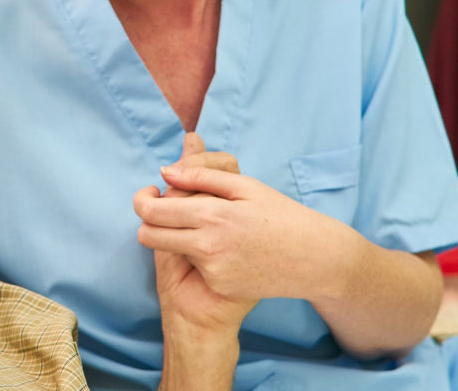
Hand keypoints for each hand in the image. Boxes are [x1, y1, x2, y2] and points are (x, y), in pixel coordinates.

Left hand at [132, 134, 365, 303]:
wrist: (314, 258)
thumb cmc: (282, 215)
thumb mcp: (246, 187)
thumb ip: (201, 176)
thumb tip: (164, 172)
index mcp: (212, 213)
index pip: (153, 211)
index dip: (142, 200)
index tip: (149, 193)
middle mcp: (207, 245)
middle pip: (148, 236)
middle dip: (148, 223)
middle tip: (161, 212)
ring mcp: (213, 269)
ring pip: (171, 251)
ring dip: (179, 238)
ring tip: (210, 228)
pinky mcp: (220, 285)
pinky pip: (196, 267)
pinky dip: (204, 257)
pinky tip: (229, 250)